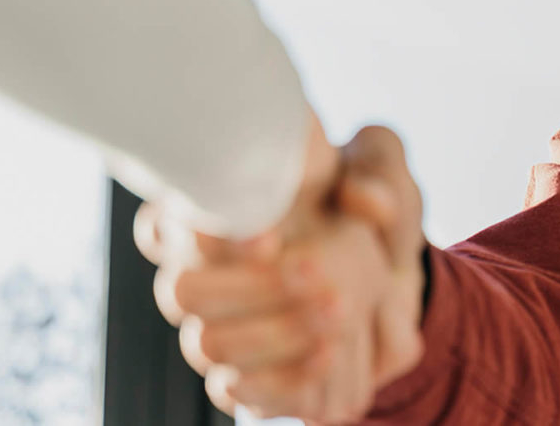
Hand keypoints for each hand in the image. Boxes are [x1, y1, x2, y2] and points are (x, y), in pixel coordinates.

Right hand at [136, 116, 426, 420]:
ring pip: (208, 345)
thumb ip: (374, 166)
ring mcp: (219, 328)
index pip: (162, 225)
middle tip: (316, 270)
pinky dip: (285, 378)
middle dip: (249, 287)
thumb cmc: (368, 205)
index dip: (201, 232)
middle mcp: (204, 272)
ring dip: (275, 333)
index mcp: (219, 211)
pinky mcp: (247, 376)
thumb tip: (363, 199)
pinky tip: (330, 353)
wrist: (397, 270)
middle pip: (180, 292)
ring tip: (340, 311)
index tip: (269, 238)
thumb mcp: (382, 167)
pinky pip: (238, 392)